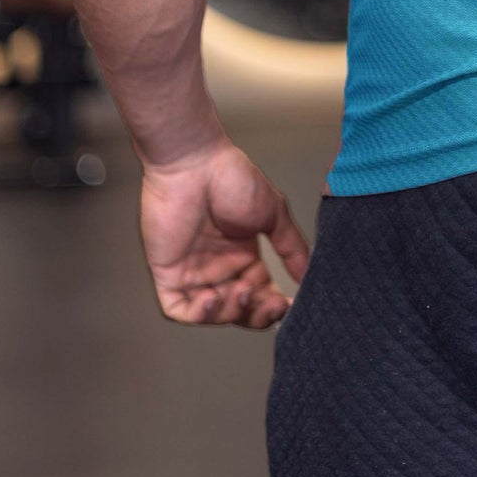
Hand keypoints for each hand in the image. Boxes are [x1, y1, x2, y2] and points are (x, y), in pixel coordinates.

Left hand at [139, 138, 310, 327]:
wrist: (196, 163)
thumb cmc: (232, 177)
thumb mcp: (273, 212)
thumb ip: (291, 246)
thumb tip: (309, 274)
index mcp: (243, 255)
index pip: (260, 294)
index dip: (273, 305)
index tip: (289, 305)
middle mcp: (219, 267)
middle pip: (239, 310)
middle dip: (257, 314)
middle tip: (271, 305)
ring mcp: (193, 272)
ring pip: (213, 313)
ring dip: (231, 312)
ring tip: (244, 292)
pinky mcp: (168, 273)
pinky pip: (179, 308)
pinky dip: (198, 314)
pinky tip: (214, 298)